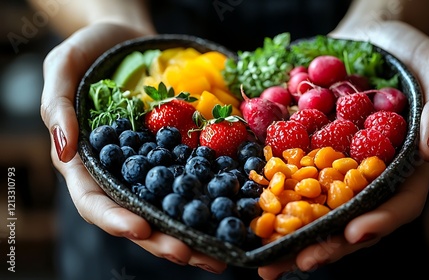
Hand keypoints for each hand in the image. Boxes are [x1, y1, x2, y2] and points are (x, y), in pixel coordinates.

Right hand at [40, 22, 226, 273]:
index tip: (141, 228)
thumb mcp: (63, 68)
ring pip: (169, 210)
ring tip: (219, 253)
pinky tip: (231, 215)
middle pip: (137, 216)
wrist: (128, 39)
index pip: (94, 201)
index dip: (115, 219)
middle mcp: (120, 173)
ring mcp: (151, 167)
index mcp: (86, 163)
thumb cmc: (89, 52)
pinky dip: (209, 202)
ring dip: (191, 234)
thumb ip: (57, 106)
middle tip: (190, 253)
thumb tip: (64, 148)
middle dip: (162, 239)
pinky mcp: (177, 155)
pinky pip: (192, 181)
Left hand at [258, 21, 428, 278]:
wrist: (369, 36)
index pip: (400, 203)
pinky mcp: (315, 155)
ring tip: (265, 261)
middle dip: (326, 245)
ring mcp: (342, 167)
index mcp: (408, 165)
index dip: (379, 222)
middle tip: (297, 262)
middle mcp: (373, 175)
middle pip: (353, 220)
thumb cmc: (408, 50)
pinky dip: (277, 201)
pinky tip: (255, 217)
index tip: (352, 233)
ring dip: (293, 238)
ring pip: (320, 212)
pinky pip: (296, 181)